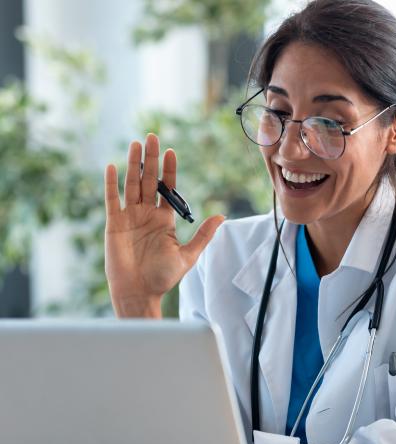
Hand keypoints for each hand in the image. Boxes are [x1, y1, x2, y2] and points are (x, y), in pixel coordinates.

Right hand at [104, 133, 223, 316]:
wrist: (139, 292)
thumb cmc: (163, 277)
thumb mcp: (188, 255)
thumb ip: (203, 234)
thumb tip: (222, 216)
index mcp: (164, 220)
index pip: (167, 189)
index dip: (169, 170)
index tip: (171, 151)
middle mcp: (146, 214)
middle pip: (148, 180)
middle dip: (151, 159)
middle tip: (152, 136)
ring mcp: (129, 217)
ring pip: (131, 185)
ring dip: (132, 164)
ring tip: (136, 144)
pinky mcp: (114, 224)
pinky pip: (112, 200)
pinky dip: (111, 183)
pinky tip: (113, 166)